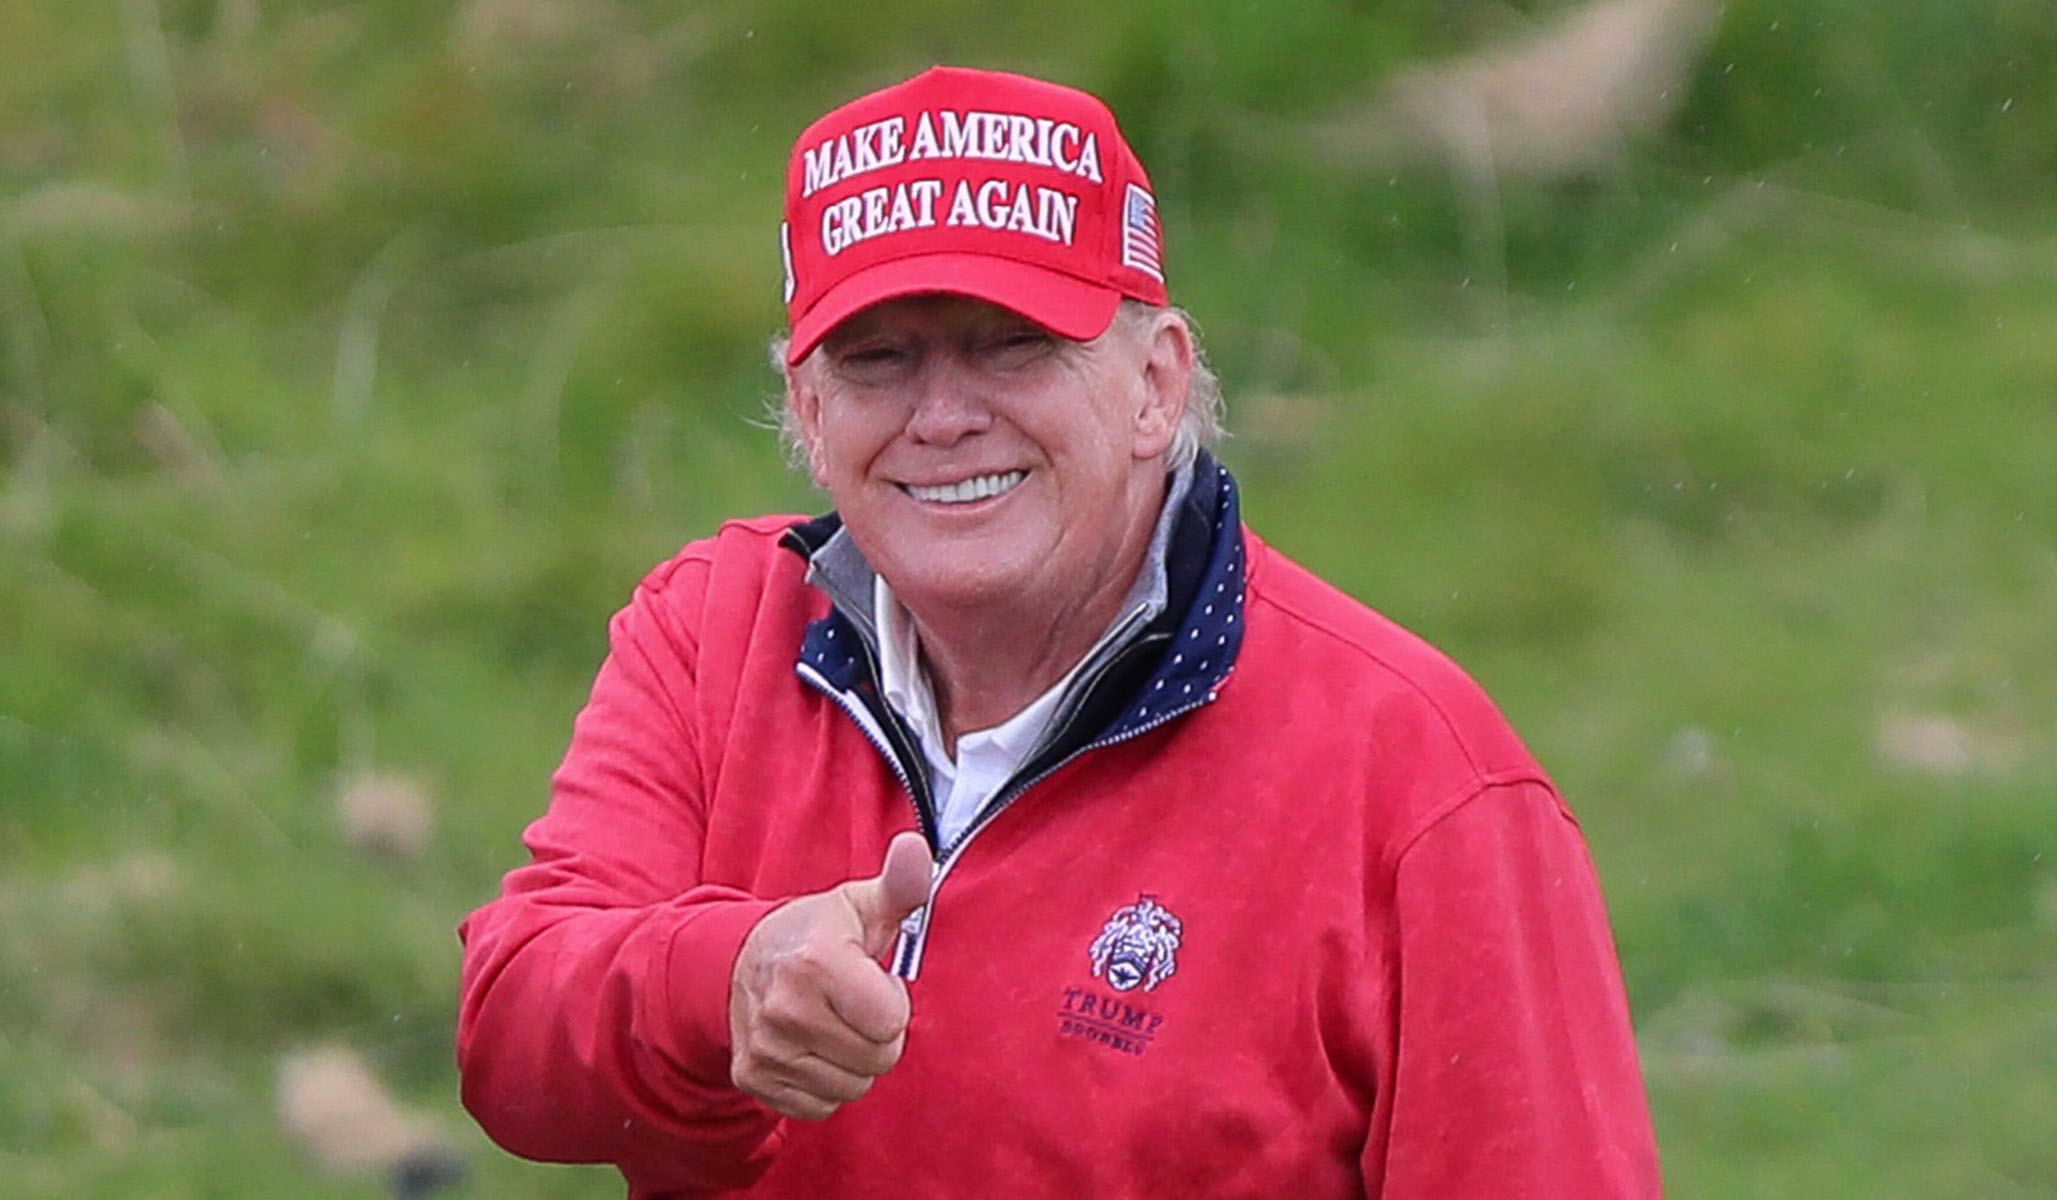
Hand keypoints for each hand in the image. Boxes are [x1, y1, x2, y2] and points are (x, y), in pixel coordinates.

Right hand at [728, 831, 931, 1119]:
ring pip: (852, 1088)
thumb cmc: (816, 933)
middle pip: (878, 1059)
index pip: (892, 1020)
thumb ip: (899, 884)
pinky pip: (821, 1107)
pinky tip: (814, 1048)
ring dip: (854, 1062)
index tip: (872, 980)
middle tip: (854, 1005)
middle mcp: (784, 1009)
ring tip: (834, 1024)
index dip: (892, 1001)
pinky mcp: (754, 1079)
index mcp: (816, 962)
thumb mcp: (860, 904)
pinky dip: (826, 1085)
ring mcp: (765, 1048)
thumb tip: (917, 849)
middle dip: (878, 1035)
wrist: (740, 962)